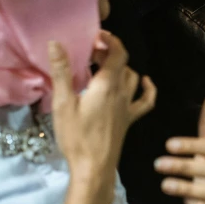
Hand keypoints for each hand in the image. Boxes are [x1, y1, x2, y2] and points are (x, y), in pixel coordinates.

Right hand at [48, 31, 156, 185]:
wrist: (93, 168)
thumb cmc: (76, 136)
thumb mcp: (63, 103)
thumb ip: (61, 72)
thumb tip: (57, 43)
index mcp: (107, 85)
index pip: (117, 52)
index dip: (110, 39)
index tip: (96, 35)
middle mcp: (122, 92)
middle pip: (122, 63)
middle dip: (109, 53)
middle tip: (90, 53)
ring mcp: (129, 106)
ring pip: (133, 77)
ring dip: (121, 67)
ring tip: (103, 67)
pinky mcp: (130, 119)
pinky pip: (146, 100)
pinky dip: (148, 88)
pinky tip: (144, 82)